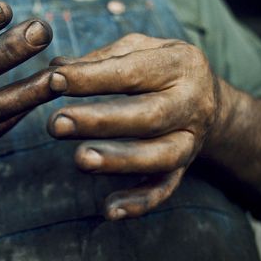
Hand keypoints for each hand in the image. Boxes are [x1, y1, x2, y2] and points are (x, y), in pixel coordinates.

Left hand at [47, 33, 223, 219]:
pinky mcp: (184, 167)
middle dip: (100, 121)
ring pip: (159, 156)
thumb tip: (55, 68)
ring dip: (118, 161)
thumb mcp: (138, 49)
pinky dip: (138, 202)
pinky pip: (165, 188)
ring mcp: (191, 139)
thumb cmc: (160, 68)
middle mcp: (192, 103)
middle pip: (148, 116)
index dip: (91, 77)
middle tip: (56, 123)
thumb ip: (99, 58)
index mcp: (180, 64)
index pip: (132, 71)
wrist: (207, 97)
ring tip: (79, 160)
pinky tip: (108, 211)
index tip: (53, 80)